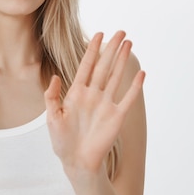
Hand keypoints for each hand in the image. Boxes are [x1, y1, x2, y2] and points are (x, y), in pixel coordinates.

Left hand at [44, 31, 144, 175]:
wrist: (77, 162)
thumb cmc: (62, 141)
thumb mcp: (52, 118)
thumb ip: (52, 97)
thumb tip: (55, 77)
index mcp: (76, 93)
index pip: (86, 66)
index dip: (92, 50)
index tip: (99, 34)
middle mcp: (93, 95)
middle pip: (104, 66)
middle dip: (112, 49)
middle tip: (121, 32)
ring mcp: (106, 104)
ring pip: (116, 77)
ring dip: (123, 61)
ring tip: (130, 44)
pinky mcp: (117, 116)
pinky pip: (128, 98)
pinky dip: (135, 87)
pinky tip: (141, 74)